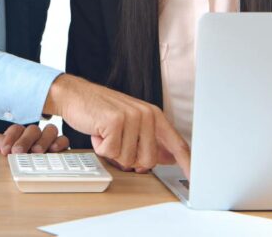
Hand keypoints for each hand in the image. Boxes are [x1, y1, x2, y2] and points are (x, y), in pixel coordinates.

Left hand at [0, 123, 69, 154]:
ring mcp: (46, 142)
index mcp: (16, 136)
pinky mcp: (58, 151)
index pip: (16, 129)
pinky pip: (62, 140)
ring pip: (49, 130)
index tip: (5, 151)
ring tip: (37, 152)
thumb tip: (3, 143)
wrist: (2, 178)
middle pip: (33, 129)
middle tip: (19, 152)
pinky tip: (54, 149)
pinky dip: (59, 142)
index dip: (10, 138)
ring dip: (43, 140)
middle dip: (25, 140)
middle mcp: (32, 137)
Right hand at [43, 74, 190, 177]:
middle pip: (148, 160)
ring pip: (128, 159)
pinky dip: (100, 147)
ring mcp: (131, 117)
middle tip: (117, 142)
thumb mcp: (131, 123)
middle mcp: (146, 115)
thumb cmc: (101, 111)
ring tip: (106, 133)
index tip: (195, 178)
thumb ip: (150, 140)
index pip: (176, 143)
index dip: (187, 163)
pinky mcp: (115, 122)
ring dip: (112, 151)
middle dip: (129, 159)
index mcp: (154, 115)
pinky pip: (110, 153)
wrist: (76, 95)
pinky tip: (98, 131)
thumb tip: (168, 158)